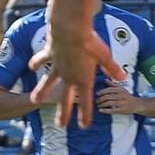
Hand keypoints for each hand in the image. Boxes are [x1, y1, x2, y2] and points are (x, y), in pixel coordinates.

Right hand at [29, 0, 123, 129]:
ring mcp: (57, 67)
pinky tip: (32, 67)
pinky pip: (41, 61)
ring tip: (35, 100)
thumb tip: (123, 78)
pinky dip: (36, 64)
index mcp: (83, 79)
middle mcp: (68, 76)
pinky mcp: (49, 55)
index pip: (85, 101)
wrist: (69, 29)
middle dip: (64, 113)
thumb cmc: (90, 42)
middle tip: (61, 125)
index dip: (85, 115)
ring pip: (47, 82)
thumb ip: (112, 69)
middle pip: (66, 98)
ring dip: (41, 92)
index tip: (84, 126)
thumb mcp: (105, 56)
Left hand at [96, 85, 147, 114]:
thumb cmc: (127, 96)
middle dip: (100, 99)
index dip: (102, 91)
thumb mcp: (122, 89)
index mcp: (120, 90)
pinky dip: (105, 110)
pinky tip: (100, 110)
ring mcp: (122, 103)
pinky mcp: (122, 110)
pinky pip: (112, 110)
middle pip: (108, 97)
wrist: (137, 104)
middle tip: (97, 101)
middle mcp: (121, 96)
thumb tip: (105, 80)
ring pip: (109, 103)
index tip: (97, 94)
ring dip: (102, 104)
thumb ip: (113, 85)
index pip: (109, 90)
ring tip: (99, 105)